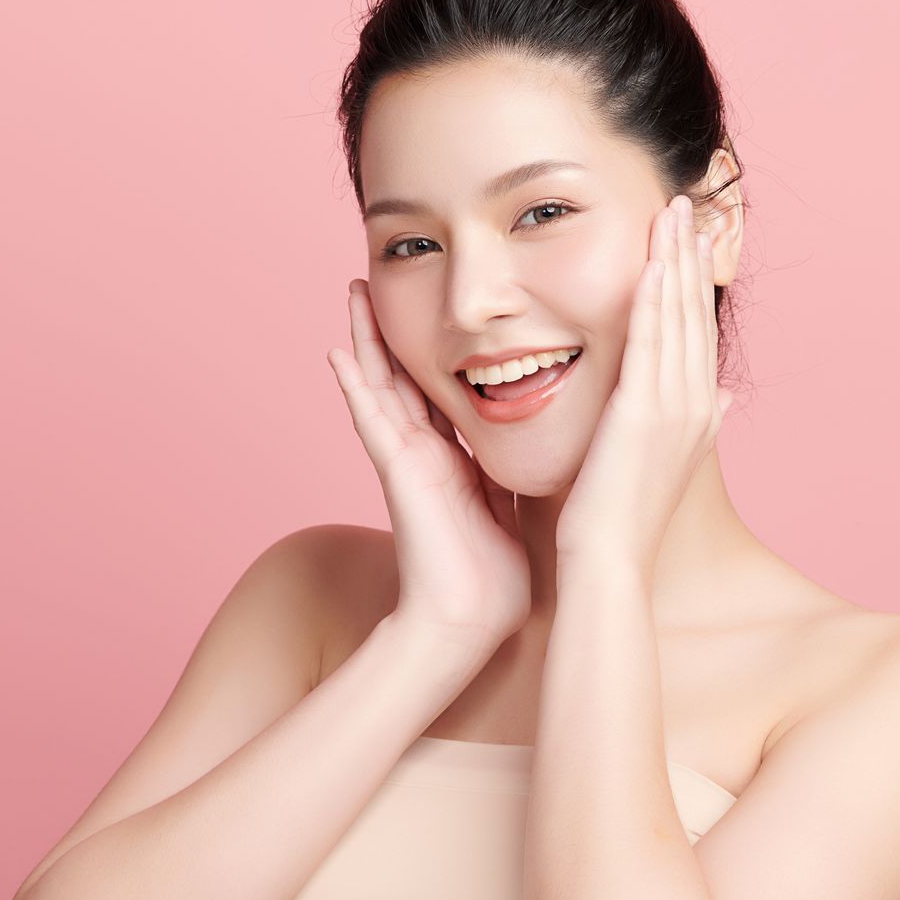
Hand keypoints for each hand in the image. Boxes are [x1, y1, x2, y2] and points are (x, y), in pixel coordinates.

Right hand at [327, 278, 531, 651]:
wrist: (469, 624)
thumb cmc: (496, 580)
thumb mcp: (518, 506)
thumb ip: (526, 474)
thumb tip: (562, 451)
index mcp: (454, 459)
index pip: (444, 389)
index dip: (441, 347)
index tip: (442, 307)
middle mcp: (425, 452)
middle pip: (405, 374)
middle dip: (395, 326)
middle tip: (384, 275)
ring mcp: (406, 460)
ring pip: (380, 384)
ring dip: (365, 337)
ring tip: (354, 289)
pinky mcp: (397, 473)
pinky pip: (371, 420)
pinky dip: (353, 386)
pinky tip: (337, 351)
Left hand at [555, 195, 731, 570]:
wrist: (606, 563)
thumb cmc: (616, 521)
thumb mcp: (661, 464)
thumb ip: (685, 424)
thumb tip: (719, 403)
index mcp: (697, 416)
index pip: (696, 334)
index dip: (694, 283)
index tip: (690, 239)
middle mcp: (696, 406)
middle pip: (694, 315)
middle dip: (691, 257)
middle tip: (687, 204)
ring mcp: (675, 409)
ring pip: (676, 319)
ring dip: (675, 261)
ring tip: (672, 212)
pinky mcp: (643, 414)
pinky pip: (650, 344)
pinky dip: (652, 300)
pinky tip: (651, 261)